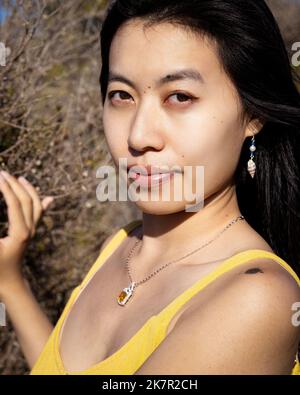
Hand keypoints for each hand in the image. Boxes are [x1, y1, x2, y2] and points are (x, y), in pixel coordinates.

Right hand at [0, 170, 53, 290]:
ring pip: (36, 206)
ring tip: (20, 178)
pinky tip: (48, 198)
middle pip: (27, 201)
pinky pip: (39, 216)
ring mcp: (32, 232)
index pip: (15, 203)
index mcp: (20, 232)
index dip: (5, 188)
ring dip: (29, 190)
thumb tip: (8, 210)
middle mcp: (30, 230)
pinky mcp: (30, 234)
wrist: (9, 284)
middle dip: (15, 185)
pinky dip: (43, 204)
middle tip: (3, 172)